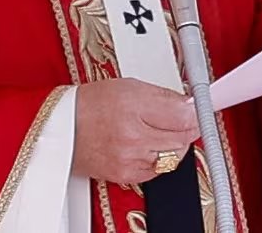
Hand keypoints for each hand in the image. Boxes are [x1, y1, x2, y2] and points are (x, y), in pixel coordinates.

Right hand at [72, 78, 198, 183]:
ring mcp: (130, 159)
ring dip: (174, 144)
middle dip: (186, 127)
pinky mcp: (126, 176)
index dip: (195, 111)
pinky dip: (159, 159)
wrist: (62, 128)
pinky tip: (148, 146)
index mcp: (133, 107)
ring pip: (173, 156)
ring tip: (160, 131)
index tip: (199, 108)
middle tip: (180, 118)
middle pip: (183, 138)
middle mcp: (132, 137)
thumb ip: (163, 95)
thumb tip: (190, 103)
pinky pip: (159, 170)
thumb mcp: (129, 86)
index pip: (184, 115)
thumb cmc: (91, 104)